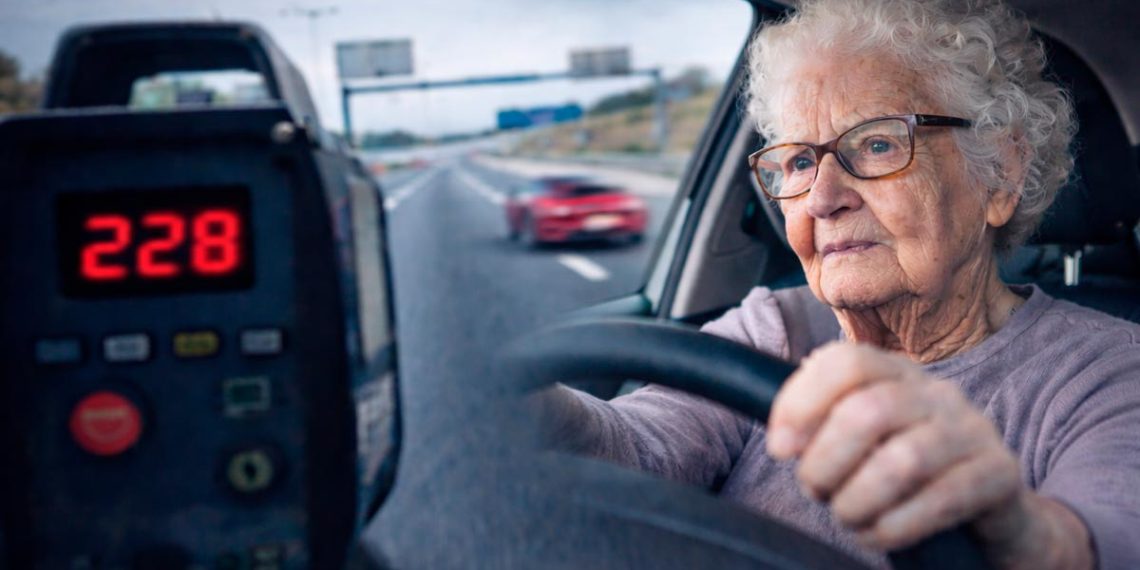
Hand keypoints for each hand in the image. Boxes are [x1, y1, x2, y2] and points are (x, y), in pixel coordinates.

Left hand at [765, 342, 1088, 567]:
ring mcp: (972, 430)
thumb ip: (824, 426)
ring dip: (857, 499)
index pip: (845, 362)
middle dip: (825, 461)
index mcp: (896, 374)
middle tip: (815, 490)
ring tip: (846, 516)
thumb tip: (783, 440)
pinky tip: (875, 535)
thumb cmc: (908, 475)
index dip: (801, 402)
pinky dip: (895, 525)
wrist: (994, 511)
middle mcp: (936, 393)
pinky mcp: (999, 473)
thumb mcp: (866, 440)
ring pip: (902, 460)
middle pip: (867, 412)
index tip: (780, 447)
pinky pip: (941, 500)